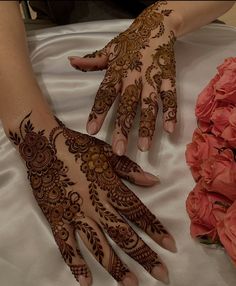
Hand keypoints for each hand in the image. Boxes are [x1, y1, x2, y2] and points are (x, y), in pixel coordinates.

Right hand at [9, 112, 175, 285]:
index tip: (171, 247)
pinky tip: (86, 284)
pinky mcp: (57, 219)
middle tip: (162, 275)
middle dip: (144, 255)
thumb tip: (155, 180)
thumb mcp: (107, 153)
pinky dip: (76, 266)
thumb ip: (130, 170)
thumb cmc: (78, 147)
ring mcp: (75, 214)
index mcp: (109, 187)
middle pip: (123, 234)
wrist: (45, 144)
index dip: (155, 229)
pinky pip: (66, 246)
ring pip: (99, 246)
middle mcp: (95, 205)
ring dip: (116, 267)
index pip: (138, 212)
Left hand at [69, 1, 176, 154]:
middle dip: (123, 128)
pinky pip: (170, 97)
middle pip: (127, 105)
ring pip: (149, 105)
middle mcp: (134, 77)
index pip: (104, 94)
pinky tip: (170, 130)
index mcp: (117, 71)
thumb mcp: (109, 49)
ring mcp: (153, 78)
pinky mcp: (168, 78)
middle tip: (118, 149)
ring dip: (147, 126)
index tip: (91, 131)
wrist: (157, 25)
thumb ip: (92, 60)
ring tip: (144, 147)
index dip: (98, 112)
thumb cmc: (130, 41)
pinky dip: (171, 113)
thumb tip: (71, 61)